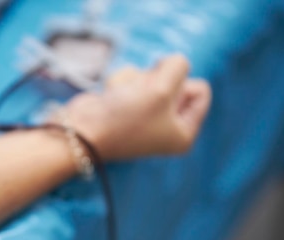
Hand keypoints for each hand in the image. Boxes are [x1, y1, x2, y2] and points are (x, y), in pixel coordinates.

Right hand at [61, 54, 211, 159]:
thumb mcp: (162, 87)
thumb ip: (178, 65)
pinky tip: (110, 98)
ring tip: (121, 99)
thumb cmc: (124, 118)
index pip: (201, 90)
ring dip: (135, 81)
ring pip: (152, 76)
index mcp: (184, 134)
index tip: (160, 96)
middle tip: (138, 99)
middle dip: (155, 82)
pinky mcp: (127, 105)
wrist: (81, 131)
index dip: (181, 84)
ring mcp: (146, 116)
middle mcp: (167, 127)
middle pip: (177, 81)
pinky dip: (121, 83)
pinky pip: (134, 79)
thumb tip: (170, 62)